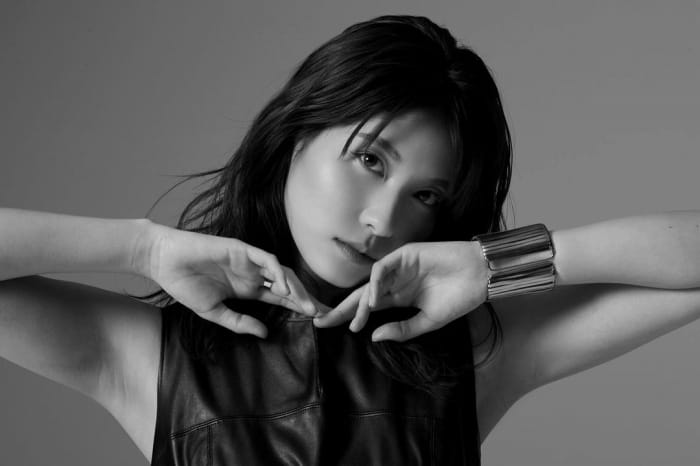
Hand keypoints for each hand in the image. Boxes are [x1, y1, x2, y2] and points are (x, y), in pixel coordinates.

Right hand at [144, 224, 324, 336]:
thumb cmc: (185, 284)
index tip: (319, 320)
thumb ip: (239, 322)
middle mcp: (254, 274)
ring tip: (308, 307)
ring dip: (296, 289)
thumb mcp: (214, 312)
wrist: (165, 262)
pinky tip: (283, 288)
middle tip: (325, 315)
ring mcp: (249, 261)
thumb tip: (265, 332)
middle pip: (288, 286)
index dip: (300, 307)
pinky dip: (277, 272)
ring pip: (282, 272)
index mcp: (249, 289)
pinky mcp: (242, 249)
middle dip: (307, 299)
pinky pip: (266, 260)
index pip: (282, 298)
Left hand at [313, 241, 487, 340]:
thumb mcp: (428, 322)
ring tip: (356, 323)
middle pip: (361, 296)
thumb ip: (402, 330)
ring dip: (361, 304)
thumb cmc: (459, 298)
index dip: (348, 317)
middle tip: (320, 322)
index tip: (327, 328)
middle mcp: (394, 282)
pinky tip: (374, 300)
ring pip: (370, 284)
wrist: (480, 277)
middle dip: (341, 309)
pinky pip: (383, 269)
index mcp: (399, 297)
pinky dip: (375, 284)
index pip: (367, 308)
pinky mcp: (405, 254)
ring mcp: (398, 267)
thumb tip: (374, 337)